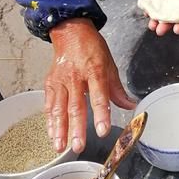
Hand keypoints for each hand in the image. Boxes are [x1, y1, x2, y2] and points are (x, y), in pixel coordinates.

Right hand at [46, 18, 135, 152]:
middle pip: (76, 106)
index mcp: (94, 71)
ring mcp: (61, 81)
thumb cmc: (91, 48)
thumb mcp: (109, 64)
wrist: (71, 31)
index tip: (102, 130)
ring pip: (59, 108)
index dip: (101, 114)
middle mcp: (76, 77)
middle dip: (76, 128)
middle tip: (78, 147)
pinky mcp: (50, 83)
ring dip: (59, 129)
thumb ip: (117, 88)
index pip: (99, 96)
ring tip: (60, 146)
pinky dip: (49, 120)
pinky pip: (49, 104)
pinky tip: (51, 134)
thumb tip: (129, 106)